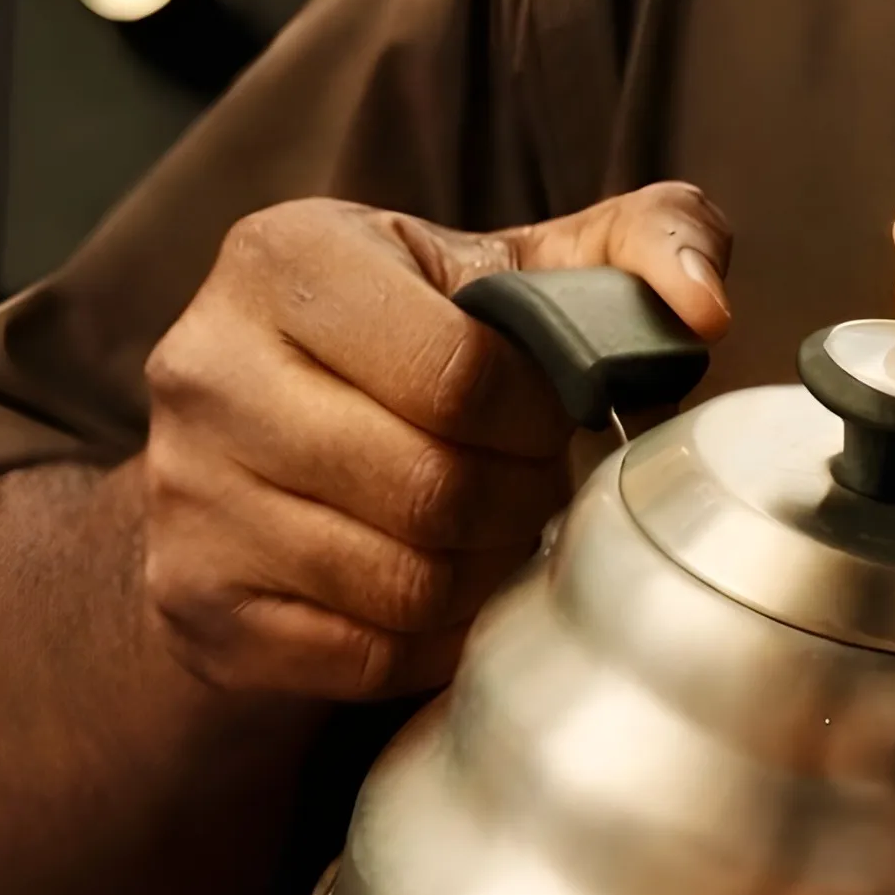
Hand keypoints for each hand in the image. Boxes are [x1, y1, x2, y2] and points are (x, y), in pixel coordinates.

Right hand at [139, 182, 731, 707]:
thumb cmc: (414, 348)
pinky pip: (367, 653)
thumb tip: (704, 305)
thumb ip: (641, 241)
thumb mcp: (518, 267)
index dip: (540, 417)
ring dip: (479, 573)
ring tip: (481, 531)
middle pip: (435, 489)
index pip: (461, 375)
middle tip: (525, 485)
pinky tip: (430, 588)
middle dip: (516, 501)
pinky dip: (428, 639)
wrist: (254, 452)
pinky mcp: (198, 598)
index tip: (551, 417)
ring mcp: (190, 491)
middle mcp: (209, 366)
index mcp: (287, 257)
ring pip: (404, 582)